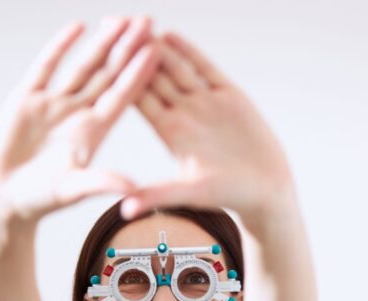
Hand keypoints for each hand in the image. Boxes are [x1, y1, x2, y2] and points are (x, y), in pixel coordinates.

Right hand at [0, 16, 160, 225]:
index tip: (157, 50)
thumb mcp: (73, 190)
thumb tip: (133, 188)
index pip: (123, 96)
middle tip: (148, 22)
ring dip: (101, 42)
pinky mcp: (27, 99)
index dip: (139, 73)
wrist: (2, 199)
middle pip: (108, 74)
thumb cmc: (40, 199)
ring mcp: (54, 104)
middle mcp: (78, 113)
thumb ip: (101, 183)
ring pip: (83, 66)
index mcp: (94, 132)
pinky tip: (77, 27)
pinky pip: (46, 67)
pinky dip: (60, 47)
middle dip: (127, 48)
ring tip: (121, 19)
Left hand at [122, 32, 295, 228]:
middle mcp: (184, 113)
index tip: (101, 59)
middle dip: (133, 52)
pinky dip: (189, 53)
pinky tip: (172, 36)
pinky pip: (206, 69)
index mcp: (170, 132)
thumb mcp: (190, 193)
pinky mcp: (229, 96)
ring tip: (136, 23)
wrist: (266, 189)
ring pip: (176, 68)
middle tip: (110, 27)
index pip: (140, 100)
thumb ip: (158, 195)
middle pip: (153, 77)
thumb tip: (125, 210)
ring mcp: (205, 102)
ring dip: (157, 46)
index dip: (120, 78)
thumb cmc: (228, 195)